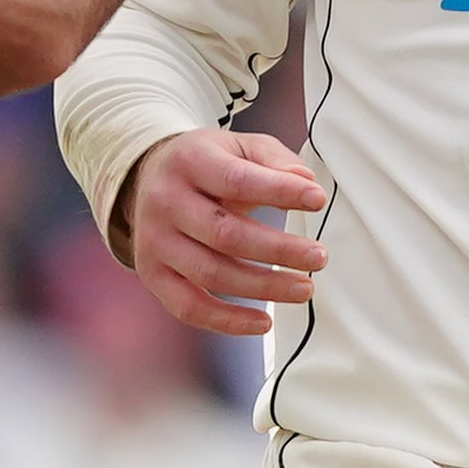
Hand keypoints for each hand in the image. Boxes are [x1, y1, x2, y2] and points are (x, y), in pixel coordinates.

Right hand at [122, 127, 327, 333]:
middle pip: (225, 234)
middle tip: (318, 257)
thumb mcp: (239, 146)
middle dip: (278, 249)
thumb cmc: (208, 164)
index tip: (318, 200)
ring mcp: (154, 241)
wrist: (149, 178)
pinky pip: (188, 307)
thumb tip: (304, 180)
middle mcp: (164, 201)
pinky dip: (227, 321)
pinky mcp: (152, 273)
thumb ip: (273, 160)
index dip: (280, 191)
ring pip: (211, 273)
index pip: (236, 180)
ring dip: (263, 287)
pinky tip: (264, 321)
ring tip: (304, 288)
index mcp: (188, 161)